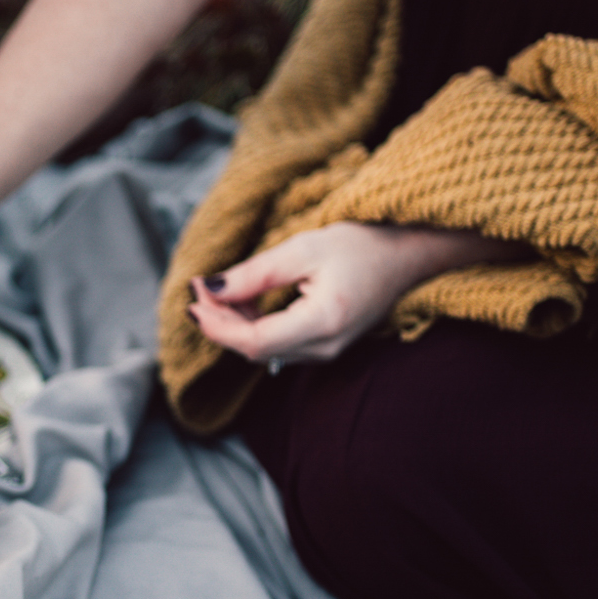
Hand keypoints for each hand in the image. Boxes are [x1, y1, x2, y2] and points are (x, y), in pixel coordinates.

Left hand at [187, 222, 524, 364]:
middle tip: (198, 288)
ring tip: (217, 292)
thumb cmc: (360, 245)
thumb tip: (208, 289)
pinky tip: (242, 302)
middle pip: (254, 350)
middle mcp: (325, 347)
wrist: (405, 256)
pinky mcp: (323, 348)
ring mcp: (326, 353)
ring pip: (262, 351)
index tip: (192, 296)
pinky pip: (277, 347)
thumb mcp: (303, 249)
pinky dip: (252, 327)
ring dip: (233, 325)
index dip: (216, 324)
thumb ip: (254, 274)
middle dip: (219, 322)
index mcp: (323, 322)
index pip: (254, 340)